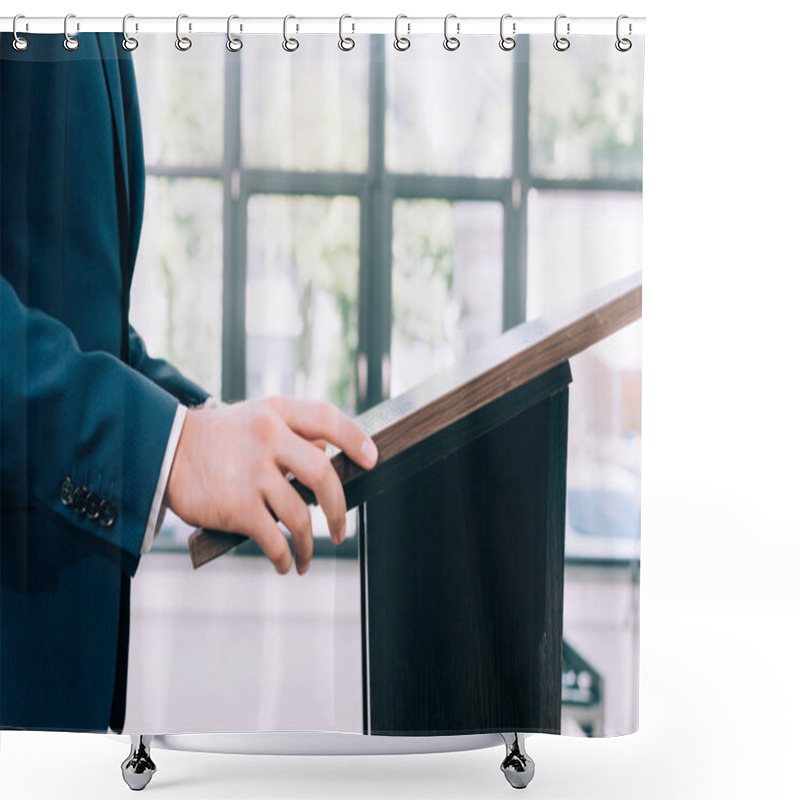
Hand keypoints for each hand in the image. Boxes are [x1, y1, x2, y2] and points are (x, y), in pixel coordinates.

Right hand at [165, 396, 378, 575]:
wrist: (162, 451)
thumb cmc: (216, 438)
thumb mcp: (254, 418)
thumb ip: (291, 431)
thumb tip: (329, 452)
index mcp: (275, 413)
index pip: (326, 419)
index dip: (355, 439)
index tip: (373, 459)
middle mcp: (268, 437)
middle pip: (324, 475)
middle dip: (338, 510)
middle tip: (340, 531)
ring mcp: (253, 472)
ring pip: (300, 516)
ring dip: (308, 544)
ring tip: (304, 558)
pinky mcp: (237, 505)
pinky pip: (274, 538)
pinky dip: (285, 556)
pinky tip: (285, 563)